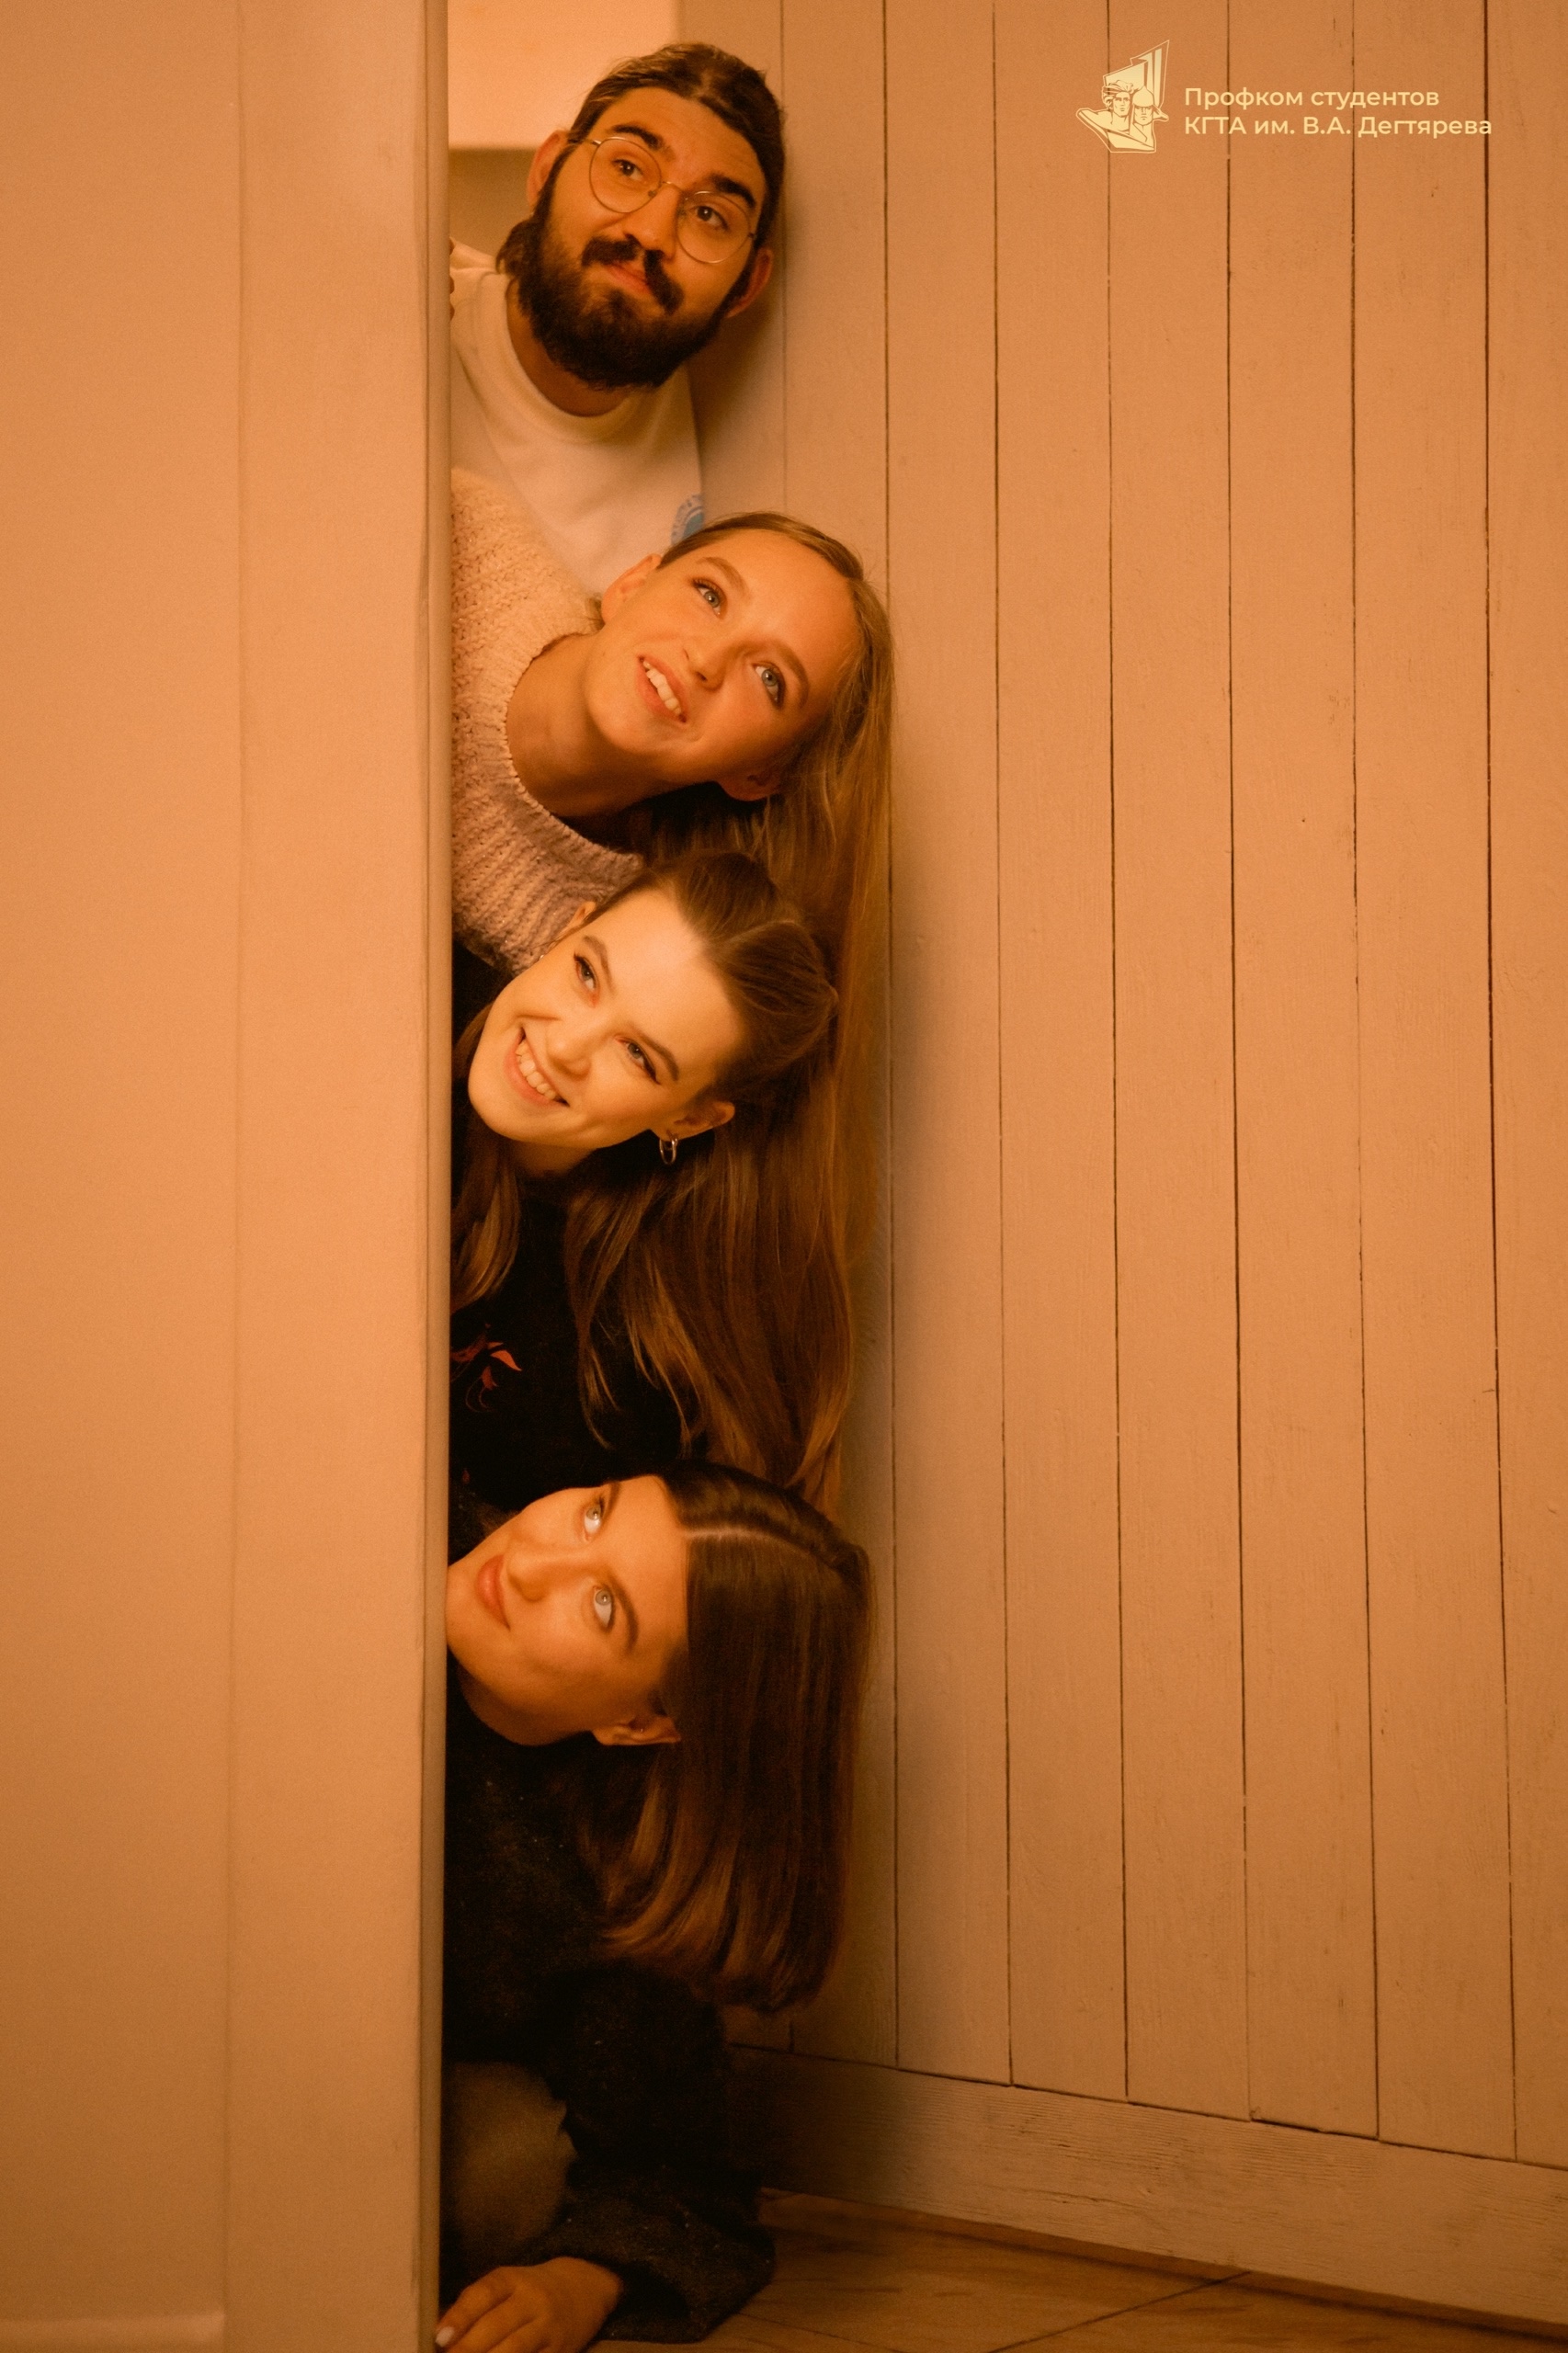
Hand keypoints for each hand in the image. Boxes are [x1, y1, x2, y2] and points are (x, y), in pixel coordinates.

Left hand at [435, 2257, 621, 2352]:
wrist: (585, 2288)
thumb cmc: (531, 2290)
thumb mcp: (507, 2285)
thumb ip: (475, 2305)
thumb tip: (439, 2335)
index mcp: (514, 2279)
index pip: (484, 2294)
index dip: (461, 2316)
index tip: (439, 2337)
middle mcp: (533, 2300)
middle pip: (496, 2326)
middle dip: (466, 2349)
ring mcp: (548, 2328)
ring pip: (514, 2350)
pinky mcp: (561, 2351)